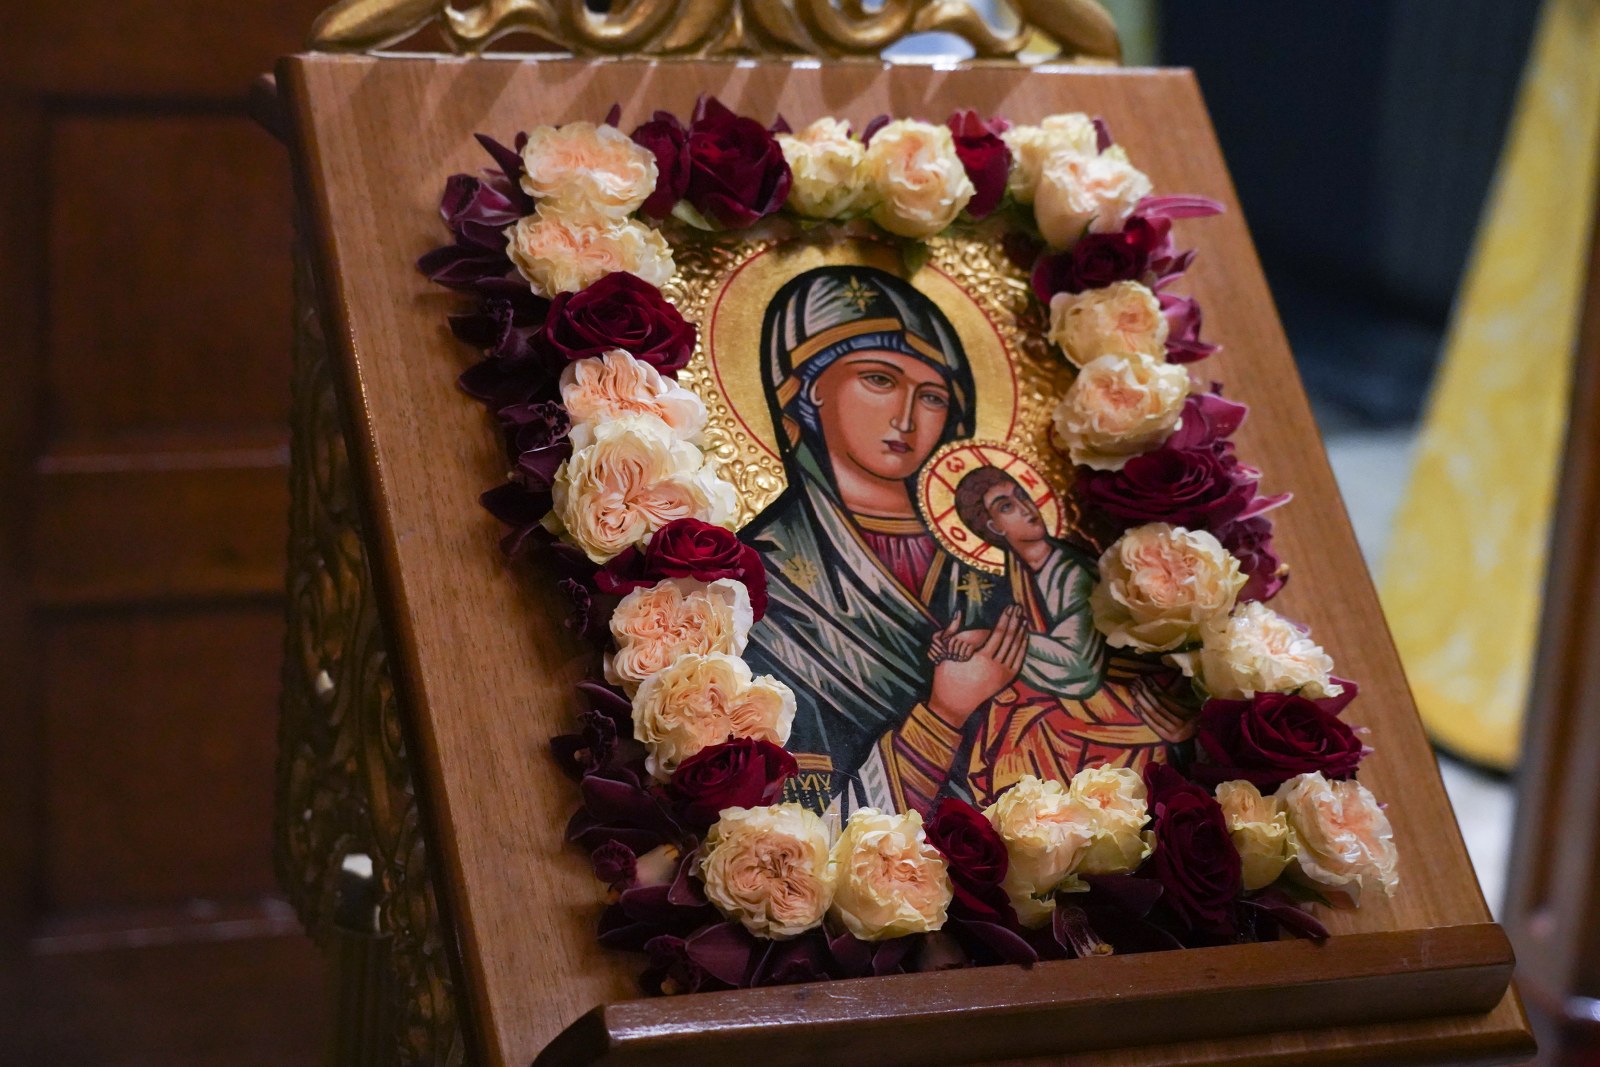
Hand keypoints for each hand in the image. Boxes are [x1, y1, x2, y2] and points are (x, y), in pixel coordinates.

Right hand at [928, 606, 1027, 726]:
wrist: (954, 703)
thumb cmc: (946, 676)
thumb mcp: (944, 652)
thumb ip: (951, 631)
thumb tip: (958, 612)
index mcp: (980, 658)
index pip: (998, 633)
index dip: (1005, 619)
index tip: (1009, 608)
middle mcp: (994, 666)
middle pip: (1009, 639)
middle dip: (1015, 622)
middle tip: (1019, 608)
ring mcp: (1002, 674)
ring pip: (1016, 649)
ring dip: (1020, 632)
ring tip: (1023, 619)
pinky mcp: (1006, 680)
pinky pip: (1018, 660)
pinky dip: (1022, 648)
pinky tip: (1024, 637)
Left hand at [947, 631, 986, 661]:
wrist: (981, 629)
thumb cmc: (971, 633)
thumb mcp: (963, 634)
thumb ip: (958, 639)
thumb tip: (954, 648)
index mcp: (958, 635)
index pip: (951, 642)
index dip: (950, 649)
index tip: (950, 653)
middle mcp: (962, 637)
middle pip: (956, 646)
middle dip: (955, 653)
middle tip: (955, 658)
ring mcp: (968, 640)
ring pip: (962, 649)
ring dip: (961, 655)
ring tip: (960, 659)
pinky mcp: (974, 643)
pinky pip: (969, 650)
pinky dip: (967, 655)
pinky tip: (966, 658)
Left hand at [1125, 675, 1201, 742]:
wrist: (1194, 739)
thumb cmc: (1194, 717)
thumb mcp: (1194, 704)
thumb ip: (1186, 691)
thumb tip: (1179, 674)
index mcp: (1189, 711)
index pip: (1167, 698)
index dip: (1156, 688)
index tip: (1145, 678)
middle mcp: (1181, 723)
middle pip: (1158, 705)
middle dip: (1145, 692)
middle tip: (1135, 682)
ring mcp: (1174, 731)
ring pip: (1154, 714)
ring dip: (1141, 701)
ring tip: (1133, 690)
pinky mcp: (1167, 737)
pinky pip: (1153, 725)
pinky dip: (1143, 715)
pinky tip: (1135, 706)